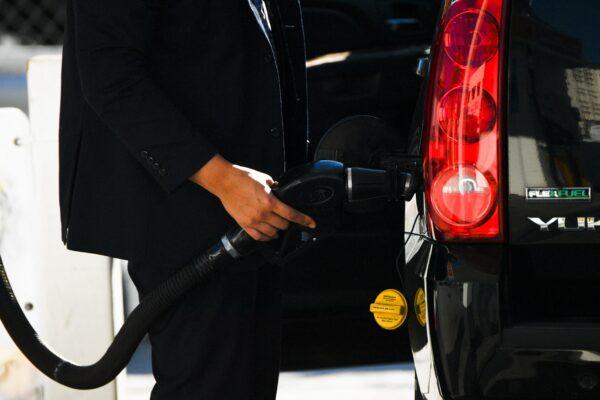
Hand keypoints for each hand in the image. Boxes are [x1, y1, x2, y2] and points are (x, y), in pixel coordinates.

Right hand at [190, 155, 316, 240]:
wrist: (224, 182)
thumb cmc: (243, 178)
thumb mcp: (264, 179)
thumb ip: (275, 187)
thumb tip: (280, 191)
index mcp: (270, 201)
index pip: (291, 214)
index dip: (304, 220)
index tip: (312, 224)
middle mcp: (263, 214)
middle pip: (283, 225)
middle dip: (288, 223)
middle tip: (287, 219)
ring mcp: (253, 221)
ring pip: (272, 233)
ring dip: (277, 231)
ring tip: (278, 227)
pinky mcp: (244, 224)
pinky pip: (258, 237)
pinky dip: (266, 237)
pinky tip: (268, 234)